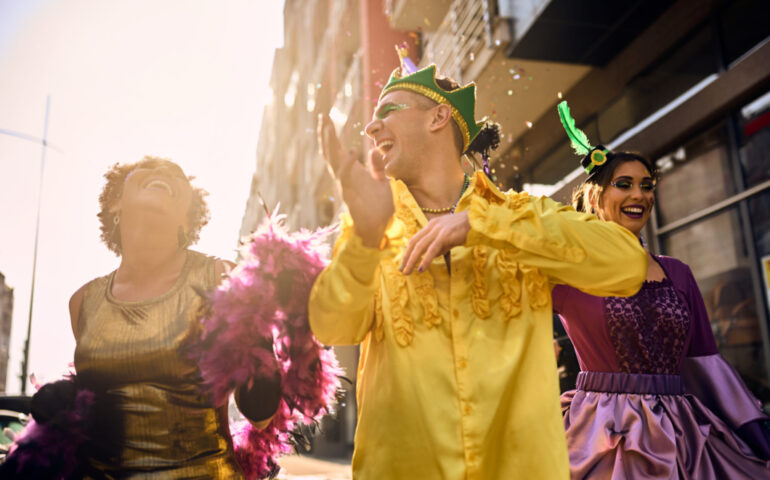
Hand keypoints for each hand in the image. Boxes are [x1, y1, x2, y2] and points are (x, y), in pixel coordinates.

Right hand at [318, 114, 393, 247]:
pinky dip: (346, 163)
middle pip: (330, 151)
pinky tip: (351, 150)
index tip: (326, 117)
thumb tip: (374, 150)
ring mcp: (344, 184)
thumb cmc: (379, 206)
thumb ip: (377, 166)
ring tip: (328, 127)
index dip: (330, 134)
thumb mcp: (382, 181)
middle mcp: (344, 176)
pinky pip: (344, 175)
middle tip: (322, 115)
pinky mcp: (349, 193)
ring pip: (333, 160)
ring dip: (330, 144)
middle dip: (326, 134)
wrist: (378, 227)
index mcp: (351, 171)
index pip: (336, 149)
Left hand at [400, 211, 470, 273]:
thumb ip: (439, 246)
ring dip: (412, 260)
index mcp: (432, 225)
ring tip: (407, 272)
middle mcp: (432, 226)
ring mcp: (438, 230)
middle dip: (406, 257)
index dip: (407, 251)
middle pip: (414, 243)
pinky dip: (425, 259)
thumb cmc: (465, 229)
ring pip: (420, 246)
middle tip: (402, 270)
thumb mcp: (449, 238)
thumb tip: (430, 257)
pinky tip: (421, 268)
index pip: (415, 239)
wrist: (478, 221)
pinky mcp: (445, 235)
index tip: (403, 263)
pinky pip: (432, 249)